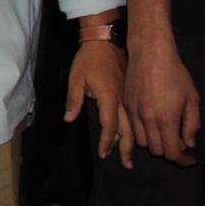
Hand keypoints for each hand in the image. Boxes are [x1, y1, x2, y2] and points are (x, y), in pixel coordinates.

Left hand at [66, 39, 132, 167]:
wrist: (105, 40)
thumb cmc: (88, 59)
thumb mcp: (75, 79)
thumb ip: (74, 100)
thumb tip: (69, 120)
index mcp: (109, 96)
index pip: (109, 125)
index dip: (107, 141)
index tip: (105, 155)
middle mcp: (122, 99)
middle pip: (127, 129)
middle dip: (126, 147)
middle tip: (127, 164)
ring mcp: (128, 95)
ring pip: (134, 123)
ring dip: (132, 140)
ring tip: (131, 154)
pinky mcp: (130, 91)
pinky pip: (134, 114)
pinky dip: (135, 127)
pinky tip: (135, 134)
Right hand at [125, 40, 200, 165]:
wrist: (150, 53)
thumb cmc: (175, 73)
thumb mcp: (192, 99)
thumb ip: (192, 124)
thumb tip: (188, 143)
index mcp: (166, 118)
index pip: (171, 152)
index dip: (182, 160)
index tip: (190, 159)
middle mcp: (147, 119)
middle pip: (156, 150)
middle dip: (169, 151)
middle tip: (180, 144)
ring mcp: (133, 112)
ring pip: (141, 142)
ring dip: (154, 142)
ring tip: (164, 133)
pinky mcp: (125, 105)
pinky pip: (132, 128)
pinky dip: (143, 132)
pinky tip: (152, 123)